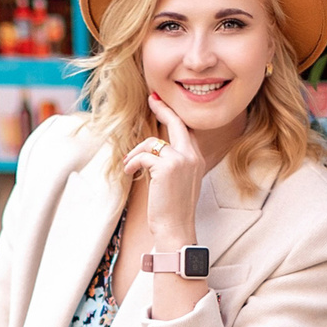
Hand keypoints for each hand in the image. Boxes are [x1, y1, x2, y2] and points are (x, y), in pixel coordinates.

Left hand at [122, 94, 205, 234]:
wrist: (175, 228)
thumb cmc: (174, 209)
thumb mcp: (179, 181)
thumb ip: (174, 163)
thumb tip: (156, 149)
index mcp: (196, 159)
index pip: (186, 131)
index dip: (173, 116)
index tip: (161, 103)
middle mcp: (192, 156)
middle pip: (177, 123)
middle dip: (163, 109)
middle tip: (151, 99)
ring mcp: (181, 160)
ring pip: (153, 142)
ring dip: (136, 153)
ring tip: (129, 166)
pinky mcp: (167, 167)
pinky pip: (143, 156)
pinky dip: (133, 163)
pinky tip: (129, 172)